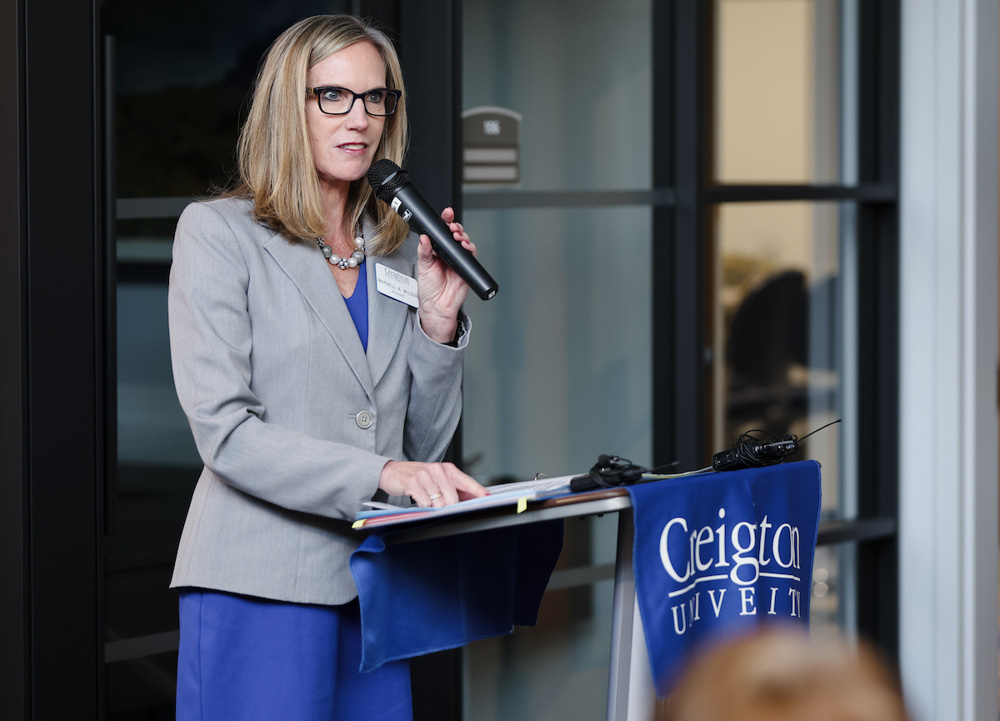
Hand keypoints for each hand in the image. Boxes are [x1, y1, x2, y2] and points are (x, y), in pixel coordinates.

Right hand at [378, 460, 487, 507]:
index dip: (478, 491)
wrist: (392, 471)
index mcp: (448, 469)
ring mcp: (426, 476)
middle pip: (453, 498)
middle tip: (440, 503)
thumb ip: (455, 488)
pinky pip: (425, 503)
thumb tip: (473, 499)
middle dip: (448, 506)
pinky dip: (423, 505)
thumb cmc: (418, 477)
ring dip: (434, 506)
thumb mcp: (438, 479)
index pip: (467, 482)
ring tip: (427, 498)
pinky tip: (419, 499)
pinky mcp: (413, 482)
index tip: (488, 498)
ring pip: (439, 503)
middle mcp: (438, 470)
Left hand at [416, 207, 475, 343]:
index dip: (446, 221)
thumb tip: (424, 237)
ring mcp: (458, 260)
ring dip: (463, 236)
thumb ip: (424, 251)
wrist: (437, 306)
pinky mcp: (467, 267)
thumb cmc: (429, 289)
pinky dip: (470, 248)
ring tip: (457, 236)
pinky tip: (465, 246)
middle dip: (456, 227)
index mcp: (437, 251)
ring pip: (465, 242)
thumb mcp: (423, 267)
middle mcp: (448, 253)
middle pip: (456, 234)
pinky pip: (471, 255)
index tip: (447, 214)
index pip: (442, 232)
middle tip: (453, 227)